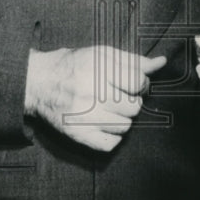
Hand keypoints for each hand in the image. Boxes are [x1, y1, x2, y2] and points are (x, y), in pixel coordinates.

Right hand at [24, 46, 165, 151]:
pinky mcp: (77, 135)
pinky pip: (111, 144)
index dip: (140, 83)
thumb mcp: (103, 54)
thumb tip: (161, 63)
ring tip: (109, 109)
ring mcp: (84, 117)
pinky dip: (111, 136)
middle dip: (131, 101)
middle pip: (134, 107)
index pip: (137, 83)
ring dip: (121, 118)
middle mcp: (91, 94)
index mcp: (98, 70)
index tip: (133, 83)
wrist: (39, 82)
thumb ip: (133, 61)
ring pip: (125, 126)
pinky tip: (103, 123)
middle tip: (118, 96)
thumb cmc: (74, 66)